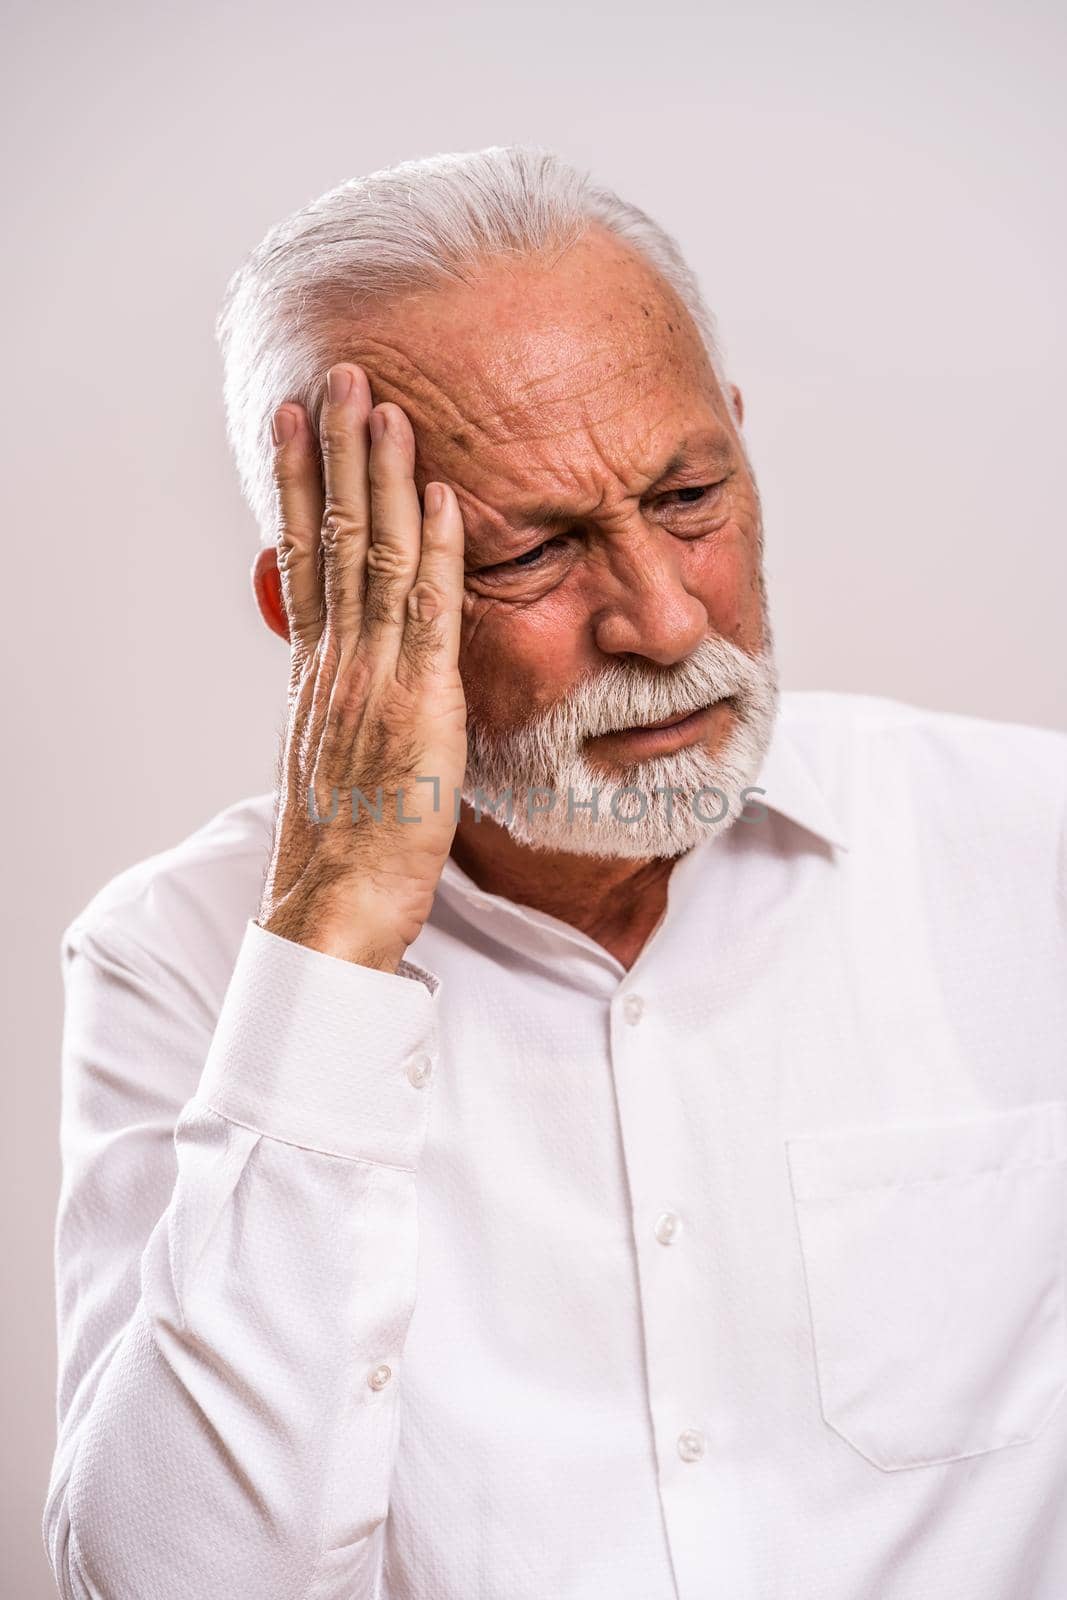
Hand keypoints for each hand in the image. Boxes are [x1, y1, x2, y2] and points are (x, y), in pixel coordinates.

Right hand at [258, 362, 467, 971]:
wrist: (337, 902)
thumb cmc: (344, 842)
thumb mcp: (332, 755)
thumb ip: (340, 698)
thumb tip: (344, 666)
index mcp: (317, 670)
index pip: (303, 555)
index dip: (298, 483)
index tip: (296, 422)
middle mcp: (337, 661)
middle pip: (333, 535)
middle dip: (338, 451)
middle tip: (344, 376)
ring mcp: (373, 678)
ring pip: (376, 557)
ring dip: (381, 477)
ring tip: (383, 404)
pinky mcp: (418, 705)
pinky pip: (429, 615)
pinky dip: (437, 552)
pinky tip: (441, 497)